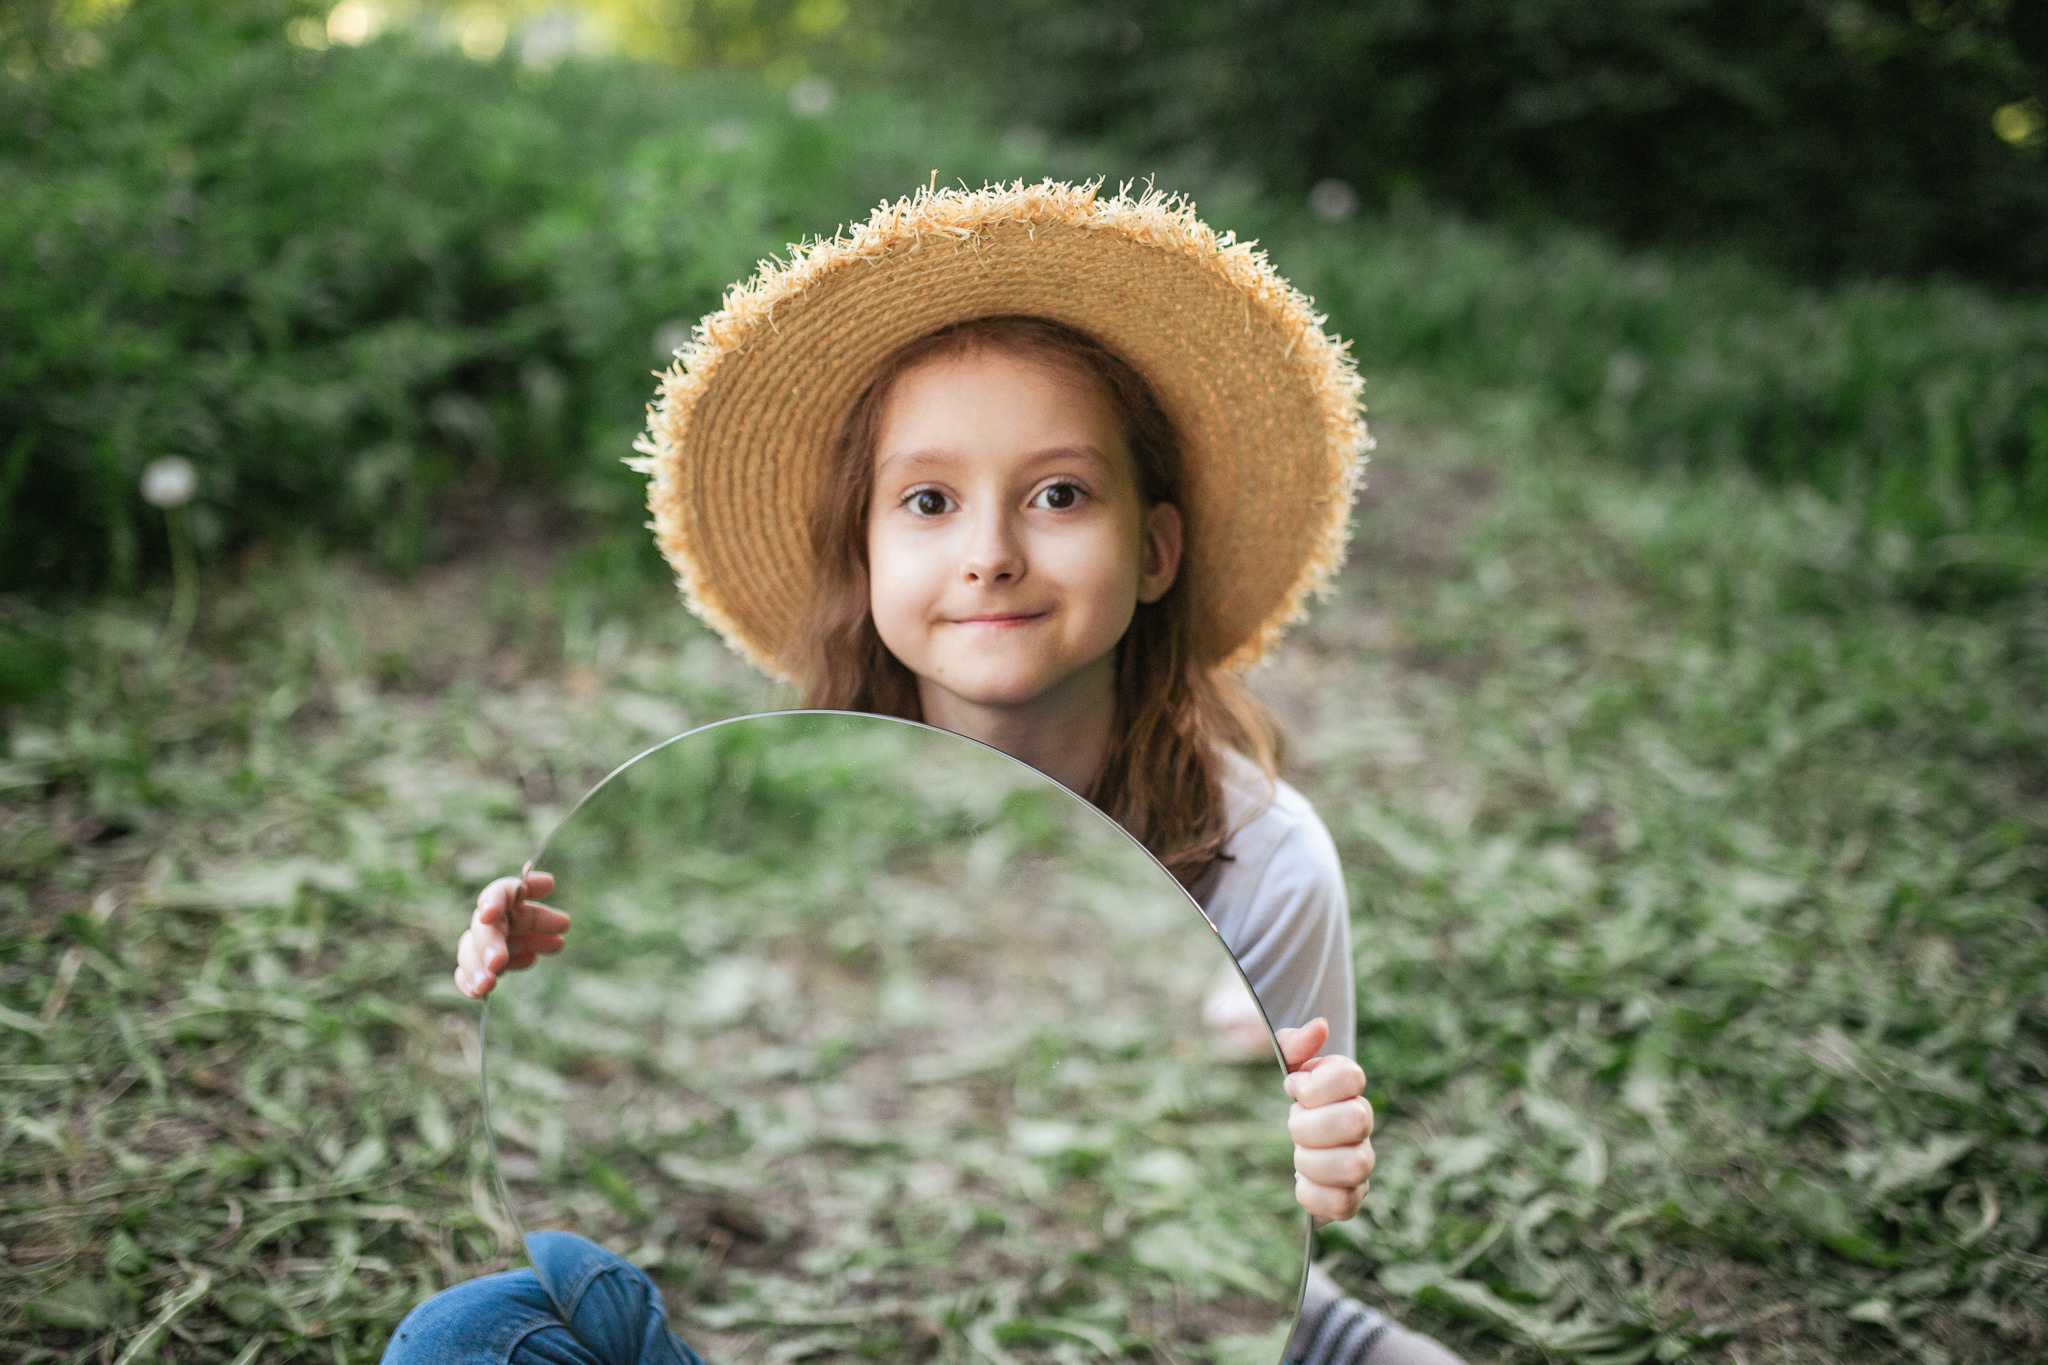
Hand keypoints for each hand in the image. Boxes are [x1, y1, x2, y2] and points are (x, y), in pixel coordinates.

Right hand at [454, 865, 567, 998]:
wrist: (523, 940)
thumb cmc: (531, 920)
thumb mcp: (538, 912)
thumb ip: (540, 906)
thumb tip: (552, 892)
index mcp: (507, 900)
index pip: (499, 893)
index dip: (492, 902)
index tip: (488, 914)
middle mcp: (489, 921)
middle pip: (485, 930)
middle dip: (490, 945)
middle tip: (497, 961)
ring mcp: (479, 944)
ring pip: (471, 953)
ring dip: (479, 968)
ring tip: (487, 984)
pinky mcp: (475, 966)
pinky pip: (464, 974)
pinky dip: (468, 983)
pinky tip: (477, 993)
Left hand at [1277, 1017, 1374, 1221]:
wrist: (1297, 1140)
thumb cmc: (1294, 1097)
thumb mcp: (1286, 1066)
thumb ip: (1294, 1044)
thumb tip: (1319, 1028)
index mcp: (1348, 1087)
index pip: (1352, 1077)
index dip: (1315, 1085)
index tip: (1293, 1088)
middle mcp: (1363, 1122)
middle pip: (1357, 1120)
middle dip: (1311, 1125)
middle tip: (1294, 1126)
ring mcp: (1361, 1162)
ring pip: (1356, 1165)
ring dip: (1313, 1161)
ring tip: (1300, 1156)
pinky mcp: (1351, 1198)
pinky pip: (1344, 1205)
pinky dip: (1314, 1196)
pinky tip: (1300, 1183)